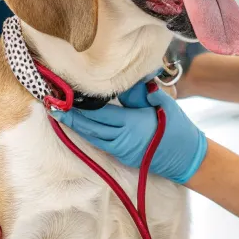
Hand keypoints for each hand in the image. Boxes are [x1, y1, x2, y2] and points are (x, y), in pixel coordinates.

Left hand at [53, 84, 206, 183]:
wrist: (186, 157)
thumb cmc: (178, 128)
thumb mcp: (163, 103)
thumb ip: (143, 93)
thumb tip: (127, 81)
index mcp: (132, 124)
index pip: (98, 114)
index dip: (79, 107)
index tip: (65, 97)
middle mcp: (122, 139)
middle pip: (89, 127)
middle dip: (70, 117)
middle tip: (52, 105)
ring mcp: (121, 150)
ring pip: (91, 137)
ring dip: (75, 126)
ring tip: (59, 115)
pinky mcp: (122, 156)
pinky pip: (99, 143)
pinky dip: (86, 133)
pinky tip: (78, 126)